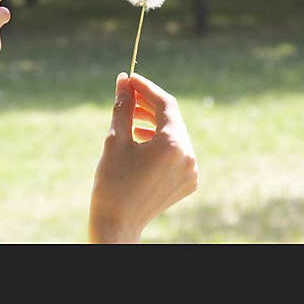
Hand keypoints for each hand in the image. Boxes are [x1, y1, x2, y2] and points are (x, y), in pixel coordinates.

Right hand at [88, 72, 198, 242]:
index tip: (130, 79)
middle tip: (127, 94)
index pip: (165, 104)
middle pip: (171, 119)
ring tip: (129, 118)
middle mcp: (188, 156)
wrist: (117, 224)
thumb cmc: (112, 181)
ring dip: (153, 122)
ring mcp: (191, 171)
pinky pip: (176, 152)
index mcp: (173, 144)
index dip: (146, 87)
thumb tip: (123, 79)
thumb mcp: (115, 138)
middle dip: (148, 104)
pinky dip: (160, 142)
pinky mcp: (187, 182)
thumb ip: (123, 106)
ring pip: (174, 135)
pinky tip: (140, 139)